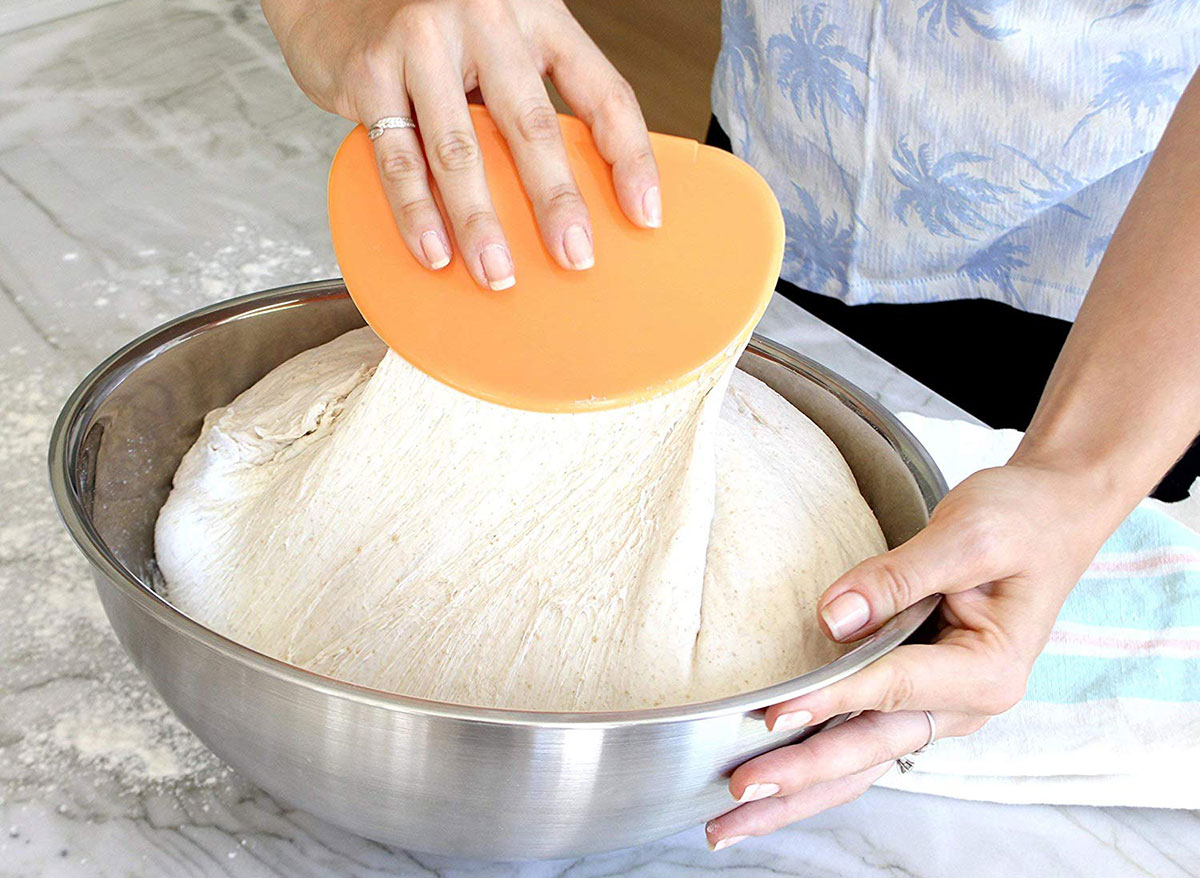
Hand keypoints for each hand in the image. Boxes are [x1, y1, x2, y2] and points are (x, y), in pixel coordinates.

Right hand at [262, 0, 659, 288]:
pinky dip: (417, 211)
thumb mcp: (500, 45)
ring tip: (498, 274)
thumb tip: (567, 200)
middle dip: (556, 202)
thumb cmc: (433, 30)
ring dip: (481, 223)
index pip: (603, 91)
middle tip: (575, 257)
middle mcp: (487, 18)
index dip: (630, 157)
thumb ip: (529, 100)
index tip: (645, 215)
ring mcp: (425, 41)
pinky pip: (398, 157)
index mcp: (539, 15)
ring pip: (460, 150)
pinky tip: (435, 251)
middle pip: (533, 125)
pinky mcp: (371, 70)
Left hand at [705, 462, 1118, 849]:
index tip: (773, 716)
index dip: (831, 699)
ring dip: (799, 792)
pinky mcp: (915, 697)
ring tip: (733, 824)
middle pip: (869, 748)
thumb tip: (834, 620)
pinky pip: (860, 740)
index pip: (892, 688)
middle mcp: (964, 704)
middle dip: (801, 776)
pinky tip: (774, 789)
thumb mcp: (968, 535)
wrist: (1051, 518)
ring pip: (859, 761)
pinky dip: (816, 767)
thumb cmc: (1019, 523)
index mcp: (987, 670)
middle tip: (737, 792)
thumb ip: (899, 577)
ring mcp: (938, 707)